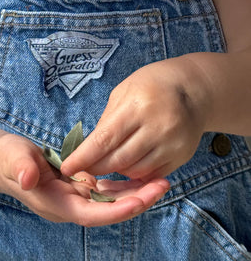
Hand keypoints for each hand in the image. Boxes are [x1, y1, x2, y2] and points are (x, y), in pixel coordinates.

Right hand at [0, 132, 169, 226]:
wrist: (3, 161)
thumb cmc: (7, 158)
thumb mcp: (12, 158)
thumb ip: (21, 167)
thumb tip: (29, 178)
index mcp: (56, 204)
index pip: (92, 214)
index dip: (116, 209)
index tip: (140, 200)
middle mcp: (70, 206)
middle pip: (109, 210)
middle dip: (137, 201)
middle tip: (163, 185)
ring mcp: (76, 198)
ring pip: (112, 201)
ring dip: (136, 193)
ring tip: (162, 180)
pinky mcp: (79, 189)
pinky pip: (107, 191)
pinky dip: (125, 184)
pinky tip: (142, 174)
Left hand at [60, 57, 206, 181]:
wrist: (193, 89)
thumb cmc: (151, 85)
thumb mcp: (123, 92)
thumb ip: (107, 121)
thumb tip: (88, 149)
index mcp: (137, 106)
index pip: (104, 139)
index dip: (83, 157)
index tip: (66, 167)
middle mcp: (157, 127)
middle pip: (118, 160)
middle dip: (96, 167)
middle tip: (82, 169)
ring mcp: (172, 144)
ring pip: (135, 171)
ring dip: (115, 171)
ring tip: (106, 162)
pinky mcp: (182, 156)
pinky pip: (151, 174)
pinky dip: (136, 173)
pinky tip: (128, 164)